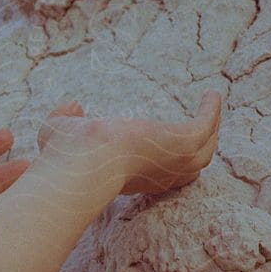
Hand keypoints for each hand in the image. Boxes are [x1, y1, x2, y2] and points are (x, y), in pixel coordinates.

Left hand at [35, 90, 221, 197]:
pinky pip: (204, 126)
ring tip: (211, 108)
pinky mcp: (182, 141)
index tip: (160, 142)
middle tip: (201, 129)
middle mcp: (158, 175)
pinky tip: (212, 94)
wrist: (85, 159)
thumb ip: (65, 119)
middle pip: (189, 166)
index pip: (155, 171)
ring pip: (203, 149)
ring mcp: (174, 160)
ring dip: (209, 128)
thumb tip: (74, 105)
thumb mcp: (58, 133)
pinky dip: (210, 112)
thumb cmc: (67, 153)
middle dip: (196, 149)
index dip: (160, 158)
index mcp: (131, 177)